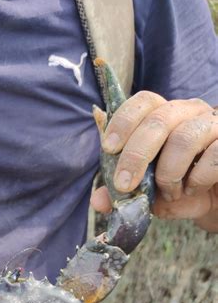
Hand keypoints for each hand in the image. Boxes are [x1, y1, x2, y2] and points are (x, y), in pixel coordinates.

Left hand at [90, 92, 217, 231]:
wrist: (217, 200)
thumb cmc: (182, 188)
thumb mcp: (149, 192)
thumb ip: (124, 192)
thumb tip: (97, 201)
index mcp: (165, 115)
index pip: (143, 102)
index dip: (123, 121)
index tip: (108, 148)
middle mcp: (190, 112)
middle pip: (159, 120)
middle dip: (135, 155)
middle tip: (124, 185)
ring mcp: (215, 125)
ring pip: (184, 138)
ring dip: (169, 174)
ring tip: (170, 193)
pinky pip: (214, 155)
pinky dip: (197, 179)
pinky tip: (193, 189)